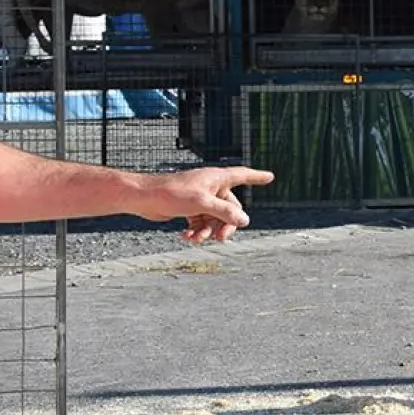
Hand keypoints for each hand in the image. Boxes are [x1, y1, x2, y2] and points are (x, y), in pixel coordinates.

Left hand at [131, 166, 275, 244]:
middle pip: (230, 208)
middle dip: (226, 225)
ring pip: (215, 218)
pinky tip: (186, 237)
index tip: (270, 177)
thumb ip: (225, 213)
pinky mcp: (189, 208)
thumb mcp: (202, 204)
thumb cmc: (172, 194)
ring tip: (196, 239)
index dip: (257, 177)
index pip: (242, 175)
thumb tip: (246, 221)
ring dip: (207, 231)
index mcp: (216, 178)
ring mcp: (200, 198)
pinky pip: (201, 222)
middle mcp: (210, 187)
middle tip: (220, 239)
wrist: (143, 198)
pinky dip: (196, 231)